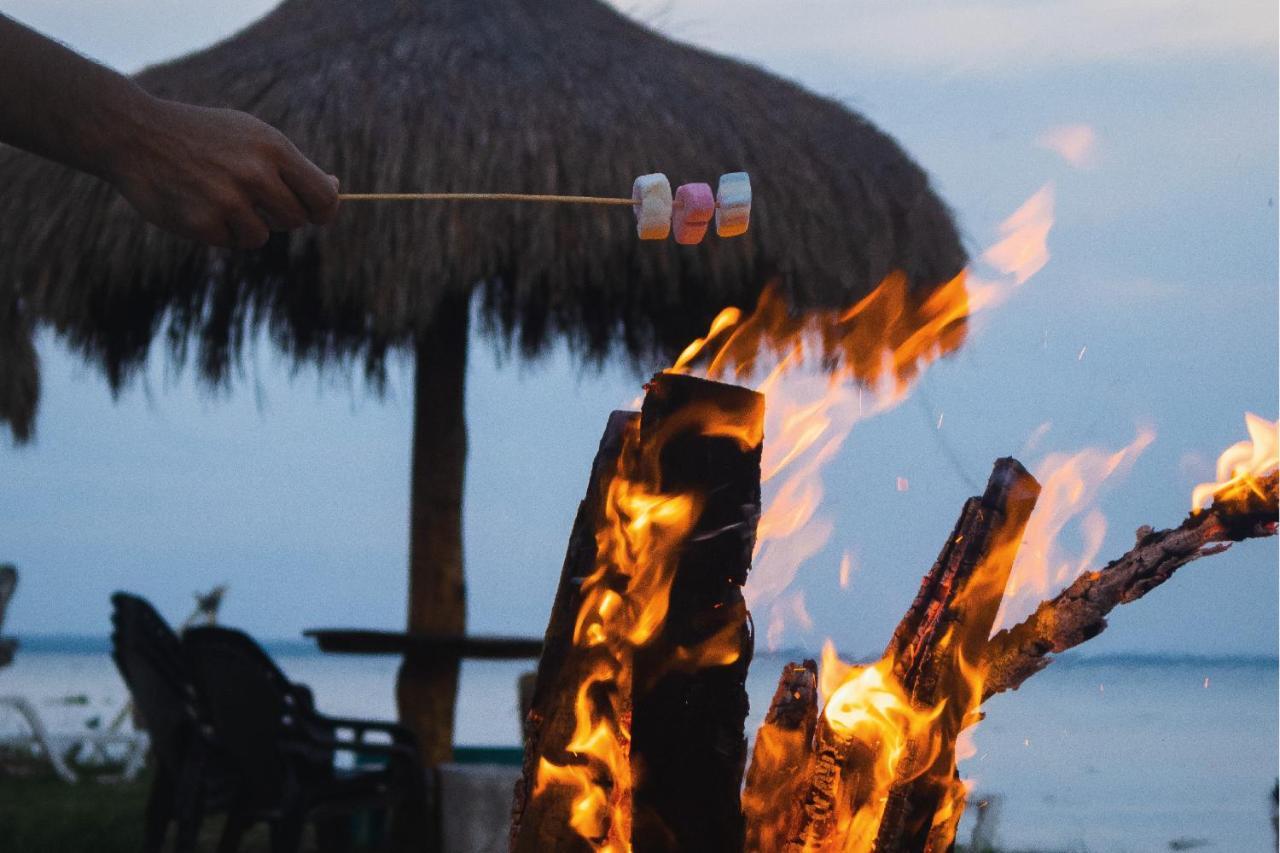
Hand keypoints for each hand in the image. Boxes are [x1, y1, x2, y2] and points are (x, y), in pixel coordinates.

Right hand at [105, 96, 339, 248]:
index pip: (323, 197)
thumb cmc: (202, 135)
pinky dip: (218, 231)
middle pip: (295, 221)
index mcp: (273, 149)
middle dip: (280, 216)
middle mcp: (255, 173)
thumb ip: (292, 166)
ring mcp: (227, 200)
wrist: (134, 133)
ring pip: (261, 237)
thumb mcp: (252, 135)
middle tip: (252, 197)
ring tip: (218, 196)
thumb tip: (334, 189)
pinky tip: (196, 203)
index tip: (316, 214)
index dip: (324, 211)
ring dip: (246, 225)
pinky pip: (229, 243)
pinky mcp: (202, 223)